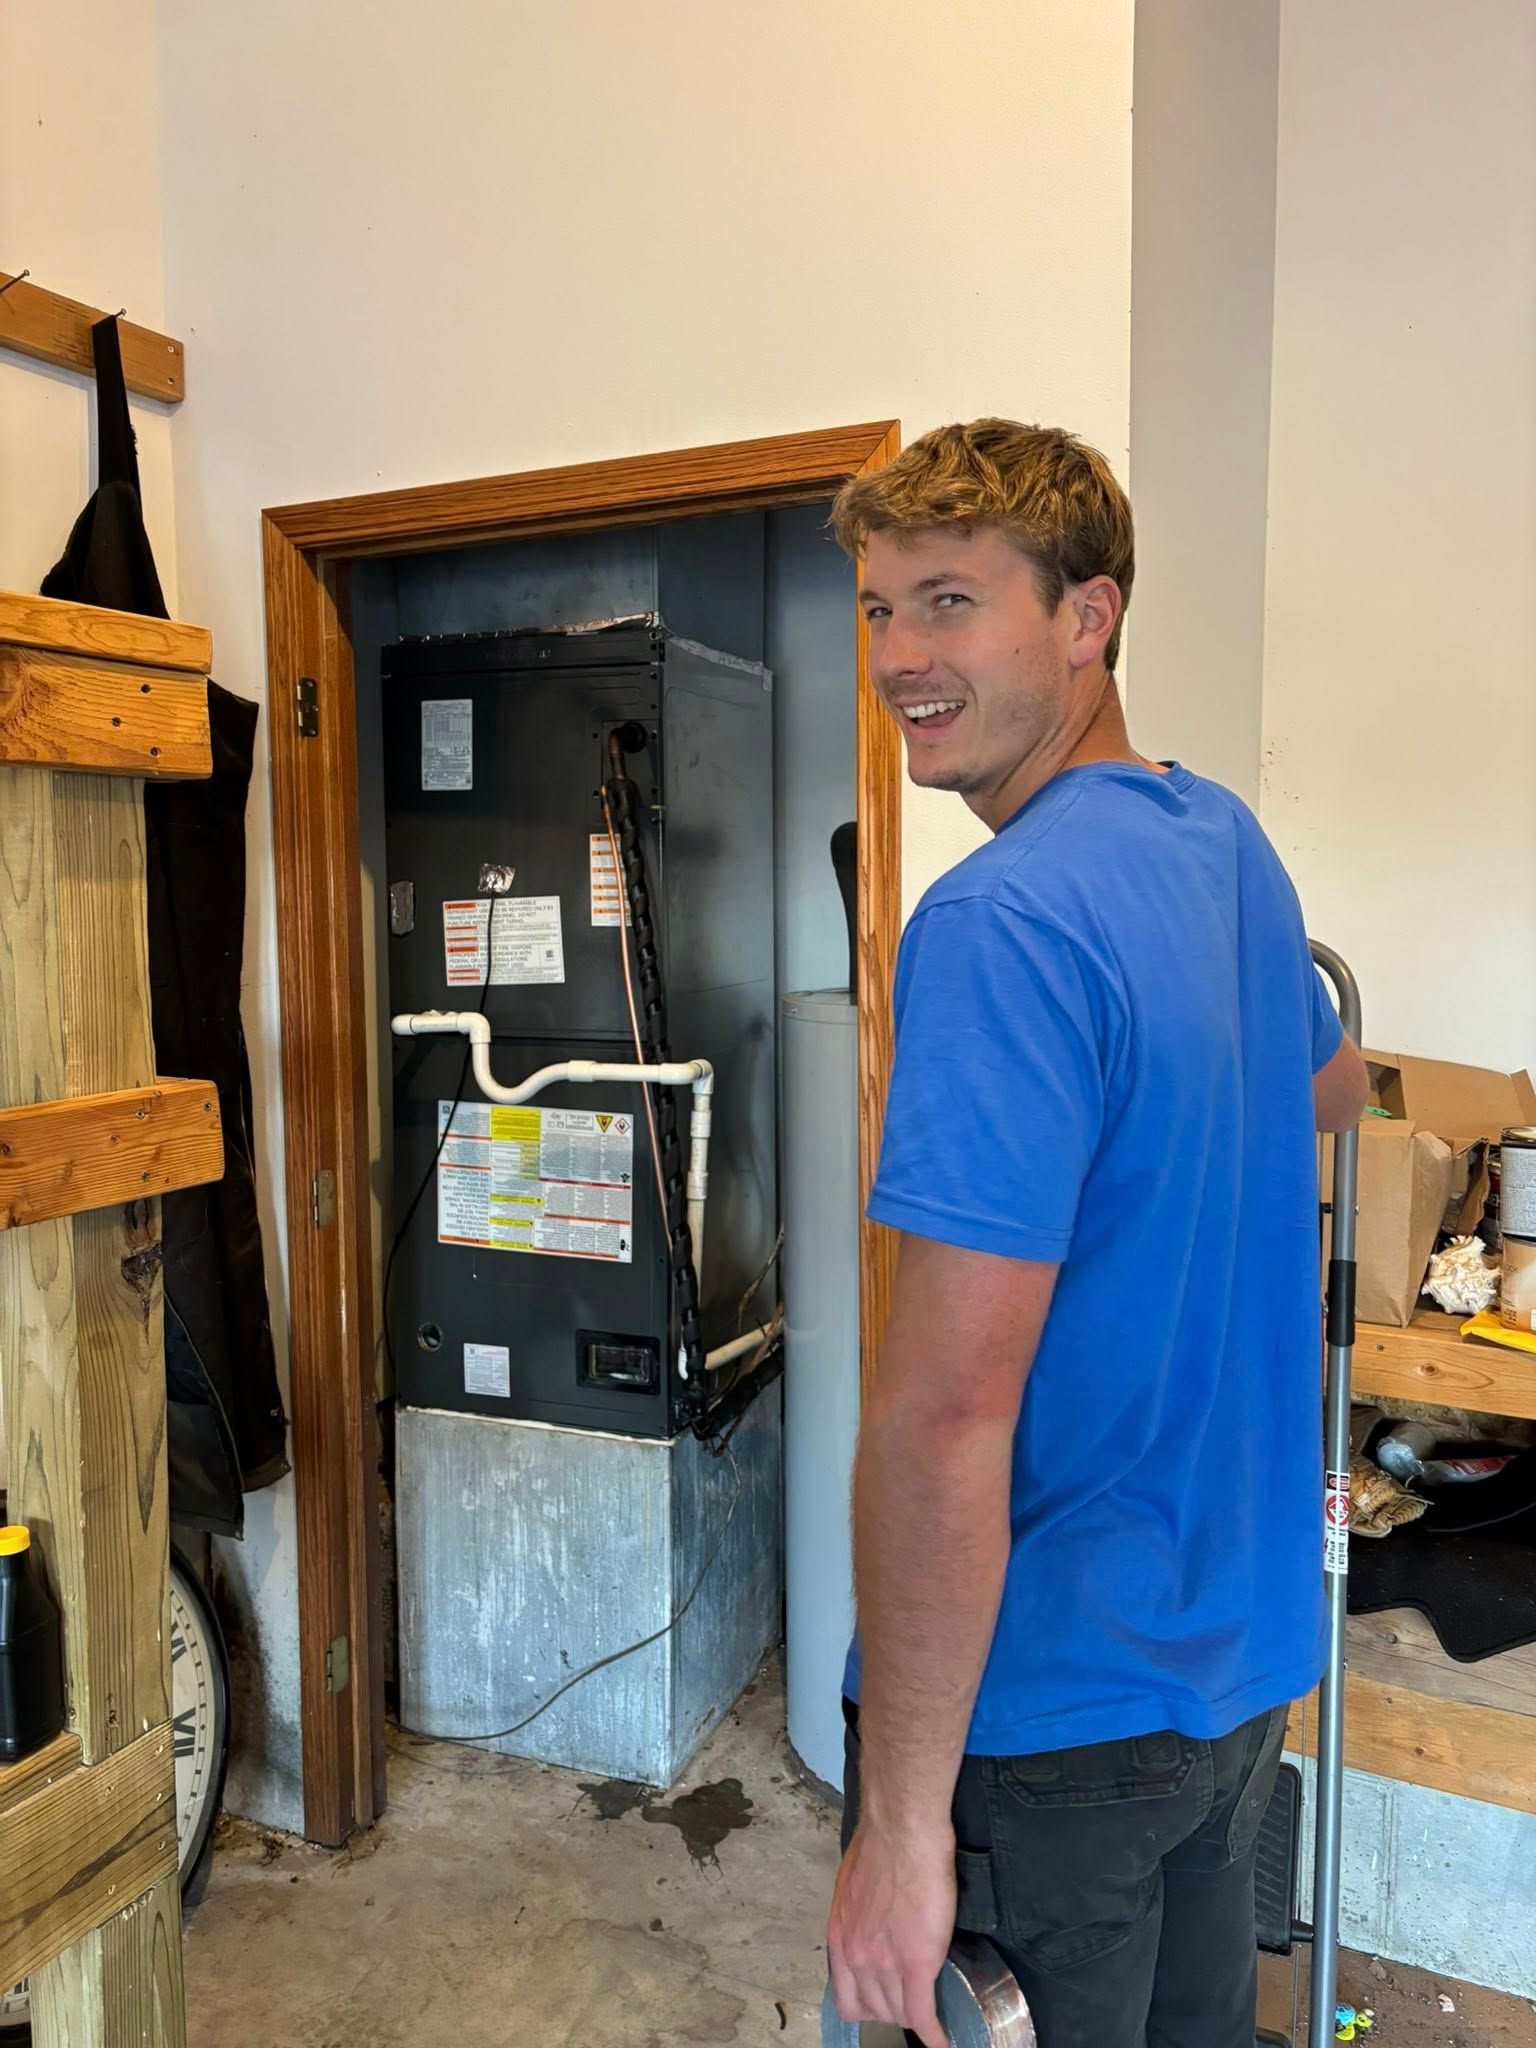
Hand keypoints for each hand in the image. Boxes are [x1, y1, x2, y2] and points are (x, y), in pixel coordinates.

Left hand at [828, 1815, 955, 2047]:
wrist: (902, 1831)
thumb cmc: (881, 1845)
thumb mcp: (853, 1887)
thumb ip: (858, 1917)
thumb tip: (871, 1924)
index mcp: (839, 1939)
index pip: (846, 1999)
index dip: (869, 2006)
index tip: (884, 2003)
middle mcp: (855, 1958)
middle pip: (875, 2010)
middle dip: (894, 2008)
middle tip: (913, 1998)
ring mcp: (884, 1964)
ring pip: (899, 2013)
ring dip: (915, 2014)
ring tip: (929, 2008)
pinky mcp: (916, 1963)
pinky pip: (923, 2014)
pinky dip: (934, 2034)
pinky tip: (943, 2043)